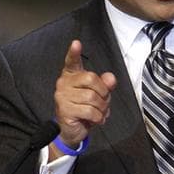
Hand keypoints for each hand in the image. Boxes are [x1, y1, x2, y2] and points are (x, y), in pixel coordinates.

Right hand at [50, 40, 115, 158]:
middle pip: (91, 78)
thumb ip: (105, 84)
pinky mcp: (65, 110)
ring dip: (102, 107)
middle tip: (103, 101)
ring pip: (92, 97)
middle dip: (103, 92)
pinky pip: (89, 111)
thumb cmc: (84, 108)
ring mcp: (62, 96)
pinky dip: (98, 117)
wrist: (72, 130)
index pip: (72, 61)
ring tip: (99, 112)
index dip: (74, 53)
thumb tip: (110, 78)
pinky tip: (96, 119)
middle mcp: (64, 83)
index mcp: (72, 75)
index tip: (76, 43)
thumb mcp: (98, 95)